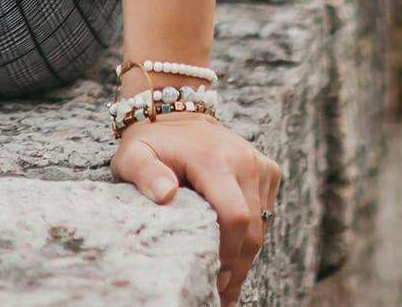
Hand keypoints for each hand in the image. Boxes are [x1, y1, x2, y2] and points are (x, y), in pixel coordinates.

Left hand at [110, 113, 280, 306]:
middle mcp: (243, 159)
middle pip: (252, 228)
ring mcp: (258, 162)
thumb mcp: (134, 156)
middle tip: (219, 292)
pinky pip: (266, 212)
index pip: (234, 216)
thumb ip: (145, 175)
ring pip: (262, 225)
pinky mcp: (267, 168)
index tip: (211, 278)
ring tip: (226, 281)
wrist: (175, 112)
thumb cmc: (151, 142)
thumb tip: (166, 196)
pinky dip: (252, 234)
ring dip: (245, 256)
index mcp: (213, 158)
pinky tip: (233, 250)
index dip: (227, 254)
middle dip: (237, 265)